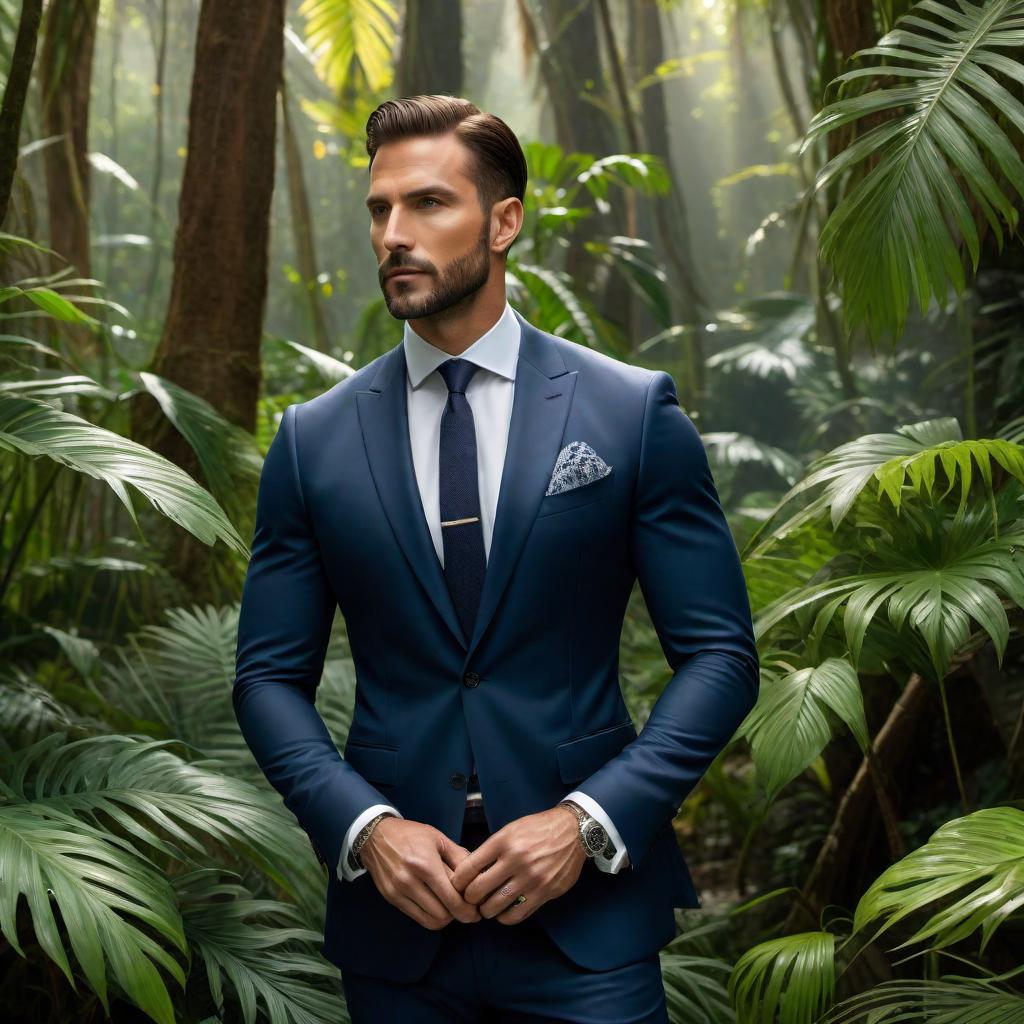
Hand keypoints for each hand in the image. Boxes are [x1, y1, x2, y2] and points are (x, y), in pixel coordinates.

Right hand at [360, 817, 482, 929]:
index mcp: (425, 864)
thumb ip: (459, 857)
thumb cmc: (411, 834)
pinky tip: (436, 906)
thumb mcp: (438, 838)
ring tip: (451, 907)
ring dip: (445, 918)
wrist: (375, 836)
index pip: (452, 899)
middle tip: (466, 909)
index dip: (468, 910)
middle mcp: (410, 882)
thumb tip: (478, 876)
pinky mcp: (391, 899)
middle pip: (443, 914)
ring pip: (430, 921)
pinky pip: (417, 918)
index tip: (476, 911)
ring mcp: (398, 892)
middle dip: (458, 915)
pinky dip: (430, 916)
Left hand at [449, 805, 586, 923]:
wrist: (573, 831)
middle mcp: (516, 859)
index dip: (458, 881)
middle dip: (469, 899)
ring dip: (486, 910)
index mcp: (504, 841)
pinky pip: (517, 914)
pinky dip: (505, 917)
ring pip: (495, 906)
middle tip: (470, 899)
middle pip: (478, 890)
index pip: (469, 867)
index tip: (458, 885)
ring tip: (487, 907)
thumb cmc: (538, 829)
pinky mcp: (544, 892)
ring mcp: (531, 878)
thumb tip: (471, 871)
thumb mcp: (511, 829)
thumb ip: (492, 849)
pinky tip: (504, 912)